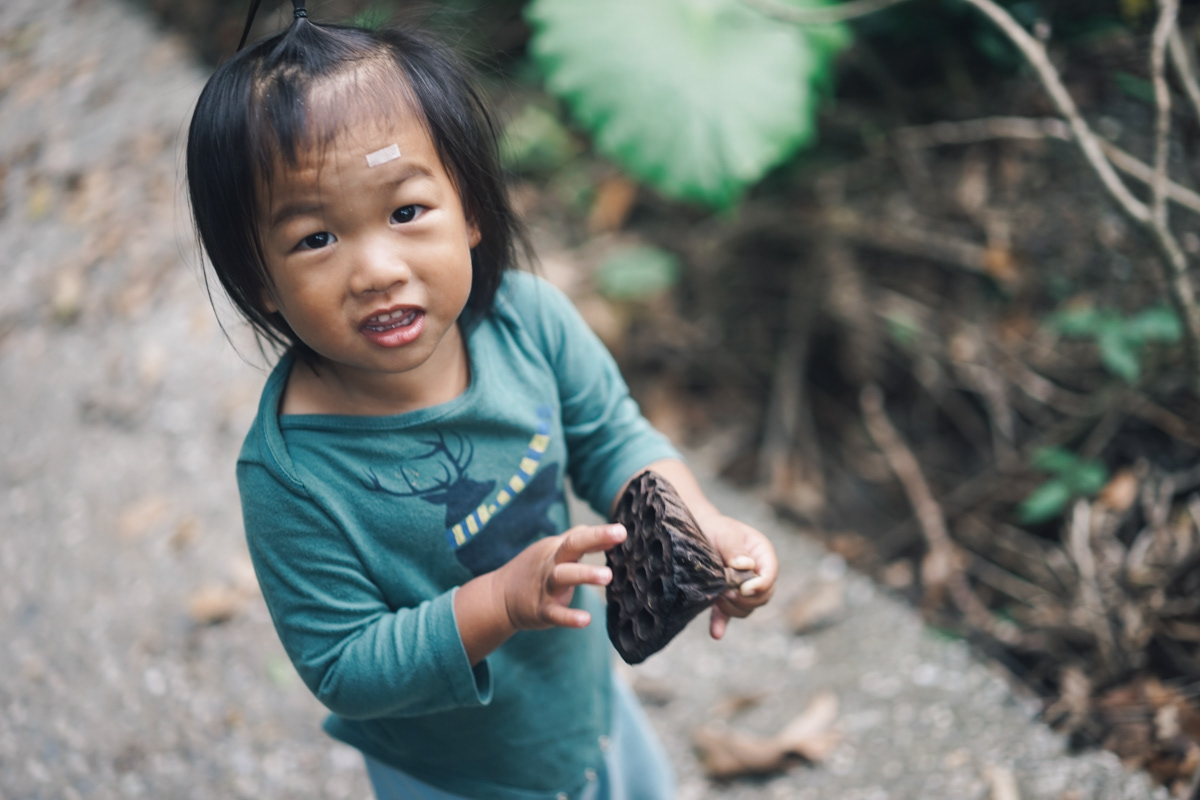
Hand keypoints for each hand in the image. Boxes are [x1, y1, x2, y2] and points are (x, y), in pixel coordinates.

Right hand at [496, 523, 626, 630]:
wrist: (500, 596)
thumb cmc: (537, 569)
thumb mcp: (556, 550)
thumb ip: (584, 542)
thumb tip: (616, 534)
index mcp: (557, 549)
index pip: (579, 536)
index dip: (600, 532)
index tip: (623, 530)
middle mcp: (551, 564)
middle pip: (570, 547)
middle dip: (594, 538)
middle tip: (620, 534)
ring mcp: (545, 587)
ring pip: (562, 576)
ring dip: (585, 574)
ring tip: (607, 576)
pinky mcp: (541, 610)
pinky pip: (555, 613)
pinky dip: (569, 617)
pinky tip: (586, 620)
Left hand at [696, 514, 777, 639]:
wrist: (697, 531)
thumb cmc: (716, 529)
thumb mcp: (725, 533)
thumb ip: (735, 548)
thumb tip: (746, 565)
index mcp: (762, 555)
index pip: (770, 575)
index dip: (759, 585)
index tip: (743, 588)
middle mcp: (757, 574)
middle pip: (762, 597)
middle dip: (745, 599)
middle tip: (726, 591)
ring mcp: (742, 588)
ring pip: (747, 608)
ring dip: (732, 607)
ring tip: (716, 595)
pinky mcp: (726, 597)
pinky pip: (727, 614)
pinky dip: (721, 623)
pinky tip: (715, 633)